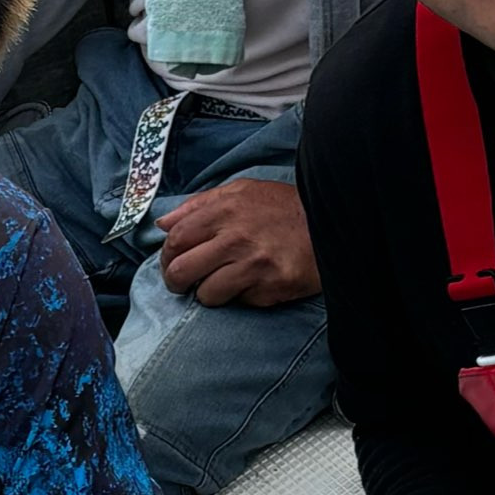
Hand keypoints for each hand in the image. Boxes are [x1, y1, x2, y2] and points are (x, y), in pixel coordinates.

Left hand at [150, 172, 319, 311]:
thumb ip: (199, 205)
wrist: (332, 221)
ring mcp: (254, 263)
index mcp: (224, 210)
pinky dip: (242, 297)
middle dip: (177, 282)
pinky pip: (240, 302)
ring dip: (210, 293)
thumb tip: (163, 223)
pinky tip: (255, 283)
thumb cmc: (282, 209)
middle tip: (185, 284)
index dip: (167, 257)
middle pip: (181, 272)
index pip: (175, 240)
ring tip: (224, 283)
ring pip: (206, 294)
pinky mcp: (272, 286)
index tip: (173, 263)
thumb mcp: (242, 192)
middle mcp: (235, 236)